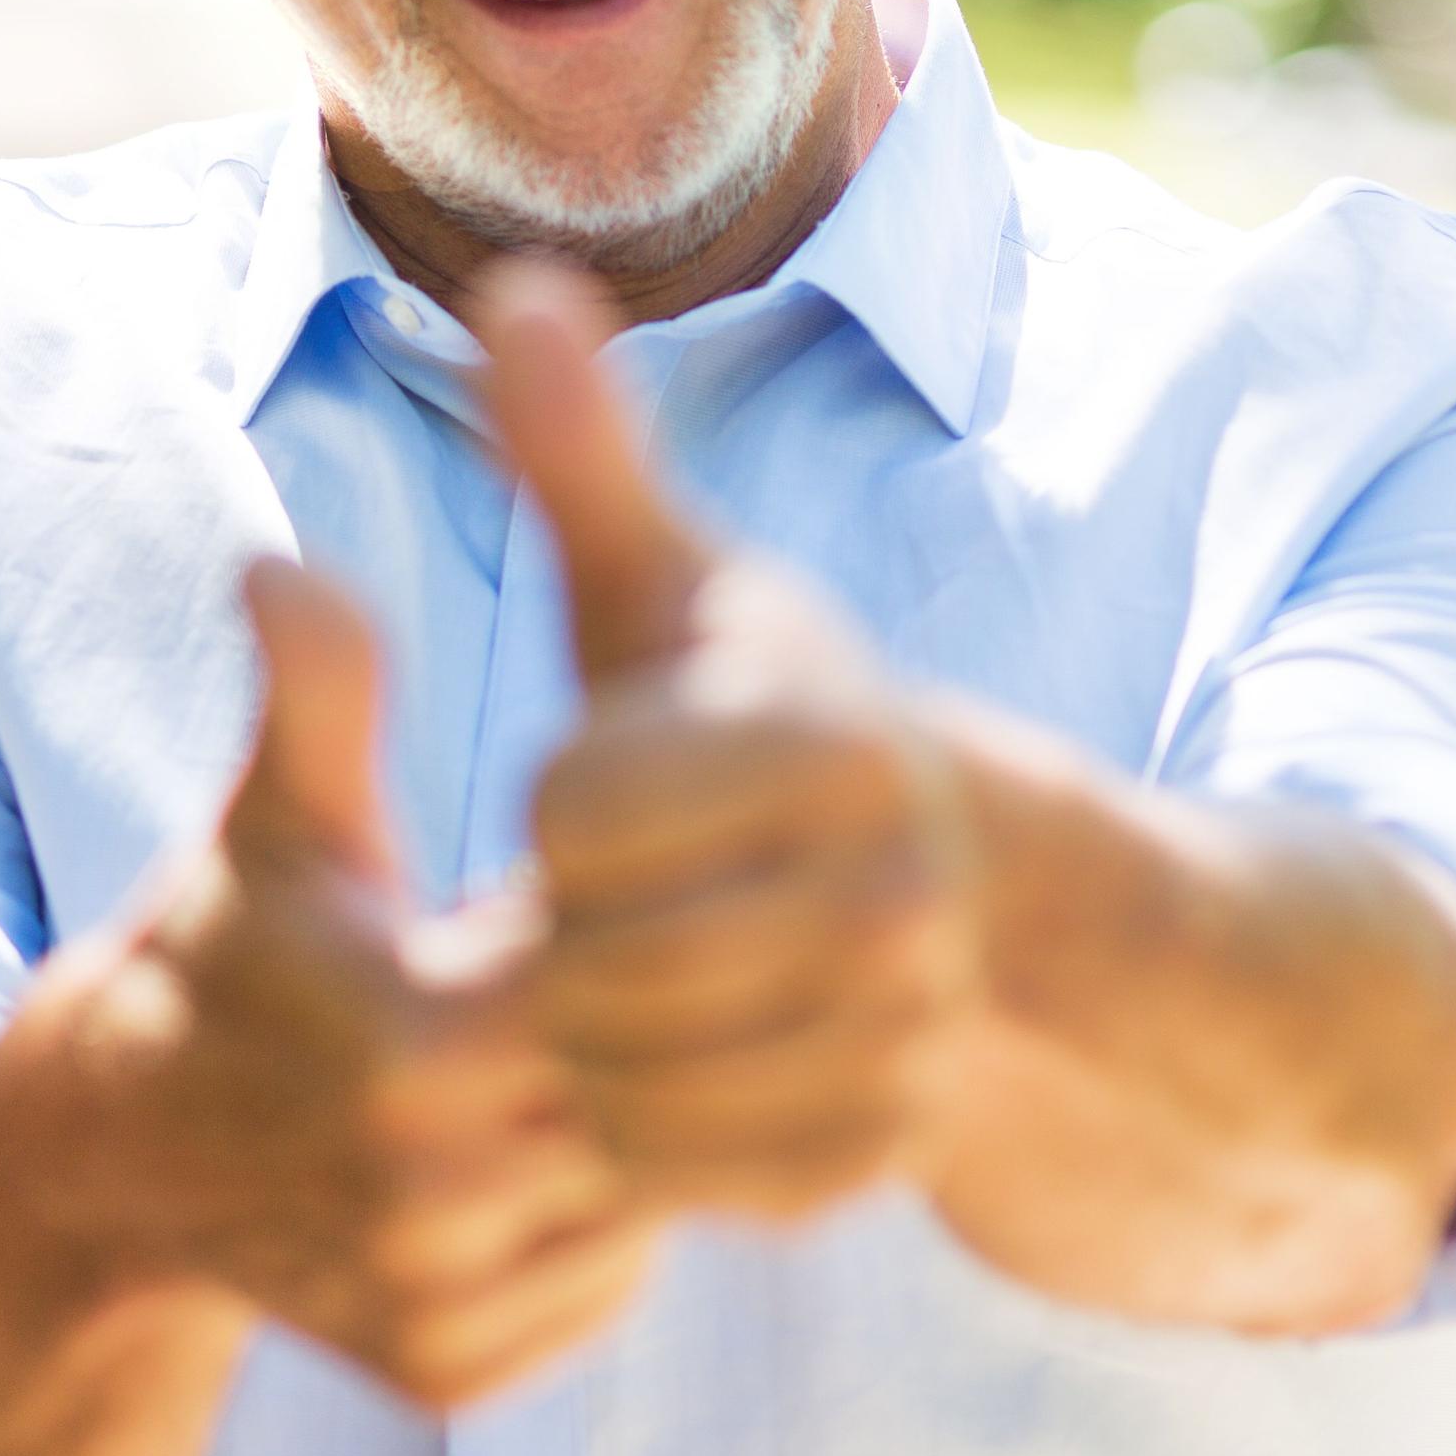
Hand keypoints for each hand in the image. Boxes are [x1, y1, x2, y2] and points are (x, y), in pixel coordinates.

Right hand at [76, 557, 650, 1409]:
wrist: (113, 1153)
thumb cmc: (214, 949)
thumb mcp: (265, 817)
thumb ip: (312, 693)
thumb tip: (285, 560)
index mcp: (410, 1035)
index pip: (620, 961)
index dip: (633, 911)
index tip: (621, 872)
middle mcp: (431, 1189)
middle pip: (648, 1085)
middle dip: (647, 1022)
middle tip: (642, 960)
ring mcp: (439, 1297)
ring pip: (642, 1199)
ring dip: (636, 1126)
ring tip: (595, 1051)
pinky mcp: (448, 1374)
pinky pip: (597, 1287)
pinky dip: (594, 1224)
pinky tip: (542, 1149)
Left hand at [478, 267, 980, 1224]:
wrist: (947, 897)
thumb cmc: (757, 721)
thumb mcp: (666, 588)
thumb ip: (580, 453)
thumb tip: (508, 282)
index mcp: (831, 736)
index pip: (574, 808)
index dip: (560, 803)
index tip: (608, 785)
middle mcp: (898, 891)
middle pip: (593, 955)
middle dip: (564, 933)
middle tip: (603, 902)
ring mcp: (905, 1035)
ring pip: (628, 1078)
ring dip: (591, 1040)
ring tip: (626, 971)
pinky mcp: (880, 1153)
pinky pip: (680, 1173)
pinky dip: (644, 1130)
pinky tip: (665, 1058)